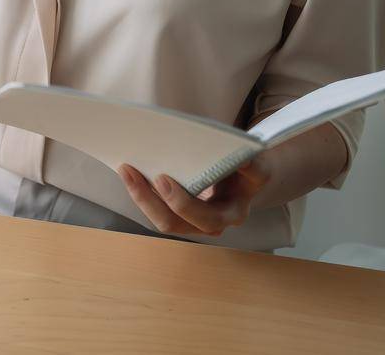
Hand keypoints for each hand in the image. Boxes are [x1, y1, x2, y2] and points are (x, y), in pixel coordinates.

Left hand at [118, 155, 272, 237]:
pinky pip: (157, 209)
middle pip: (174, 224)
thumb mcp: (258, 166)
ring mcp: (192, 222)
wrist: (246, 177)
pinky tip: (130, 175)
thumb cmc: (249, 170)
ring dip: (140, 198)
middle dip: (149, 201)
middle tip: (131, 172)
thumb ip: (253, 165)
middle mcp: (210, 224)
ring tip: (126, 171)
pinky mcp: (178, 213)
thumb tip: (244, 160)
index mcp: (231, 213)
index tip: (163, 178)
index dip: (182, 203)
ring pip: (161, 220)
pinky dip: (142, 194)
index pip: (204, 217)